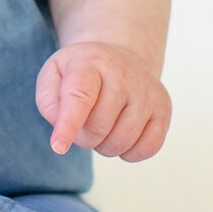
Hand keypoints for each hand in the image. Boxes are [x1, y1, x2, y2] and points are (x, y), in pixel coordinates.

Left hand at [35, 41, 170, 161]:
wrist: (120, 59)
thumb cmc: (81, 73)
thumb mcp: (54, 74)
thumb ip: (48, 101)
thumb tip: (62, 127)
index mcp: (90, 63)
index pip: (79, 96)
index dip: (68, 124)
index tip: (58, 146)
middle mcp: (123, 74)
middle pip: (98, 128)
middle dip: (83, 137)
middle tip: (83, 124)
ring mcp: (147, 91)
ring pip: (122, 142)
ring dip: (104, 146)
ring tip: (102, 127)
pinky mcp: (163, 109)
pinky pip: (147, 148)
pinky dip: (130, 153)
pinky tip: (121, 135)